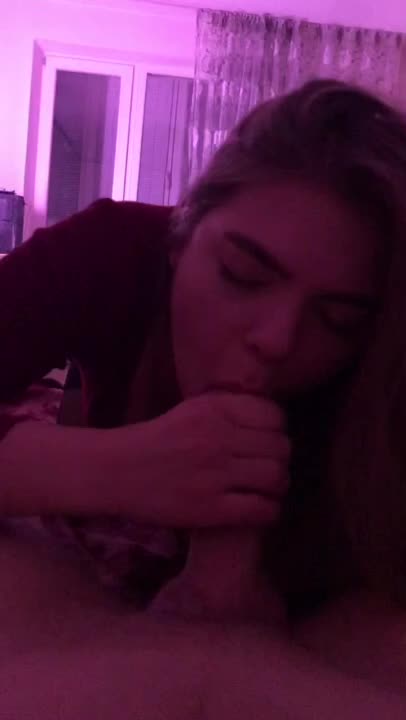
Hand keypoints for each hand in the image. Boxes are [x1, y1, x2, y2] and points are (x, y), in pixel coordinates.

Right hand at [114, 392, 290, 528]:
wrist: (115, 471)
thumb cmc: (154, 440)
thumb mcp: (191, 409)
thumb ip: (228, 409)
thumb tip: (270, 415)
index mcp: (214, 410)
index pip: (274, 417)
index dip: (277, 431)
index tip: (268, 441)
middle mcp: (217, 438)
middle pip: (279, 447)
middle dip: (280, 459)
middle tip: (270, 468)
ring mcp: (214, 474)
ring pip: (276, 477)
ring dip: (278, 486)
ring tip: (267, 489)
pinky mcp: (210, 508)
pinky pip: (261, 509)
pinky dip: (269, 510)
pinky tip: (260, 509)